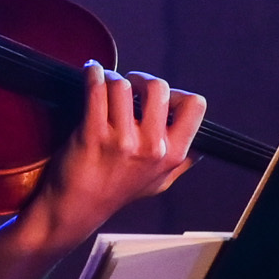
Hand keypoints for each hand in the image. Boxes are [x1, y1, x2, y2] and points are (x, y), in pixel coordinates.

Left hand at [27, 62, 202, 240]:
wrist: (77, 207)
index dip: (175, 93)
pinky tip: (90, 72)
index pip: (194, 106)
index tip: (156, 96)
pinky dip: (92, 73)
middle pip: (159, 87)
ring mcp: (122, 141)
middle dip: (140, 79)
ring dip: (111, 77)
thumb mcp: (160, 182)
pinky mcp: (93, 134)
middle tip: (128, 84)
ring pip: (123, 85)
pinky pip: (96, 89)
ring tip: (104, 83)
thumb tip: (200, 144)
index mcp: (173, 155)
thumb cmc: (116, 191)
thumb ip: (182, 162)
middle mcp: (152, 148)